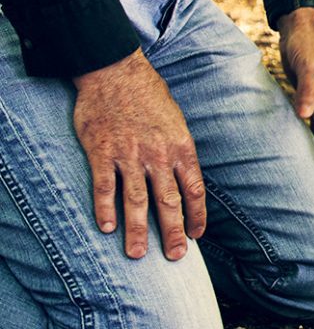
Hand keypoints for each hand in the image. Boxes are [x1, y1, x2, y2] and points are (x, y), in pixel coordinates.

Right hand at [71, 52, 205, 259]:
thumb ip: (179, 151)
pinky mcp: (102, 152)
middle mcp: (158, 155)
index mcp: (181, 147)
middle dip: (173, 232)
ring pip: (136, 200)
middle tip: (175, 257)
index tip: (196, 236)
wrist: (116, 71)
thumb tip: (184, 177)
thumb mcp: (176, 121)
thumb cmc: (149, 96)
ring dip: (138, 230)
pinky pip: (104, 186)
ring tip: (137, 254)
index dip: (196, 216)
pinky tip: (106, 228)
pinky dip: (105, 208)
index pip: (194, 189)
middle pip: (168, 201)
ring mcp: (129, 154)